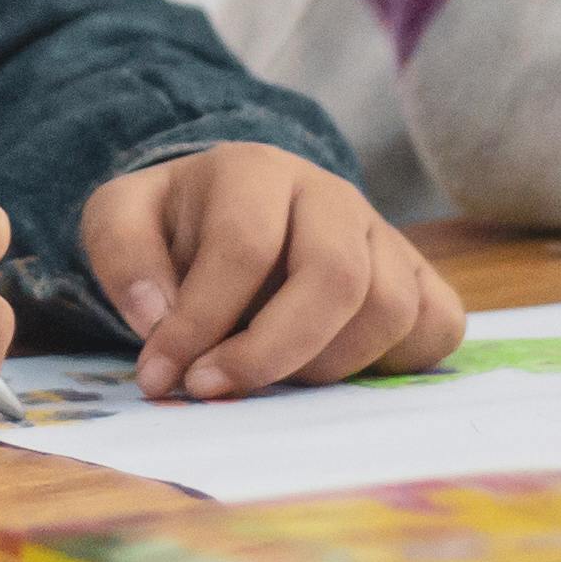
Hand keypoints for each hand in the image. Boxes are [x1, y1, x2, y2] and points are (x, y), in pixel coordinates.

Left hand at [80, 144, 464, 402]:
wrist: (233, 212)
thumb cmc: (178, 226)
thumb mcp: (123, 220)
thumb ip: (124, 256)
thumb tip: (158, 318)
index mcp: (256, 171)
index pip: (245, 247)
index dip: (201, 321)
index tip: (163, 377)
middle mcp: (331, 196)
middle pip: (335, 277)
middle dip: (271, 352)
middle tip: (215, 390)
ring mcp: (384, 235)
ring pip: (388, 309)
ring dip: (323, 366)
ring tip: (270, 377)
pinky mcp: (420, 277)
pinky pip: (438, 325)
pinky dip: (395, 363)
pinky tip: (333, 368)